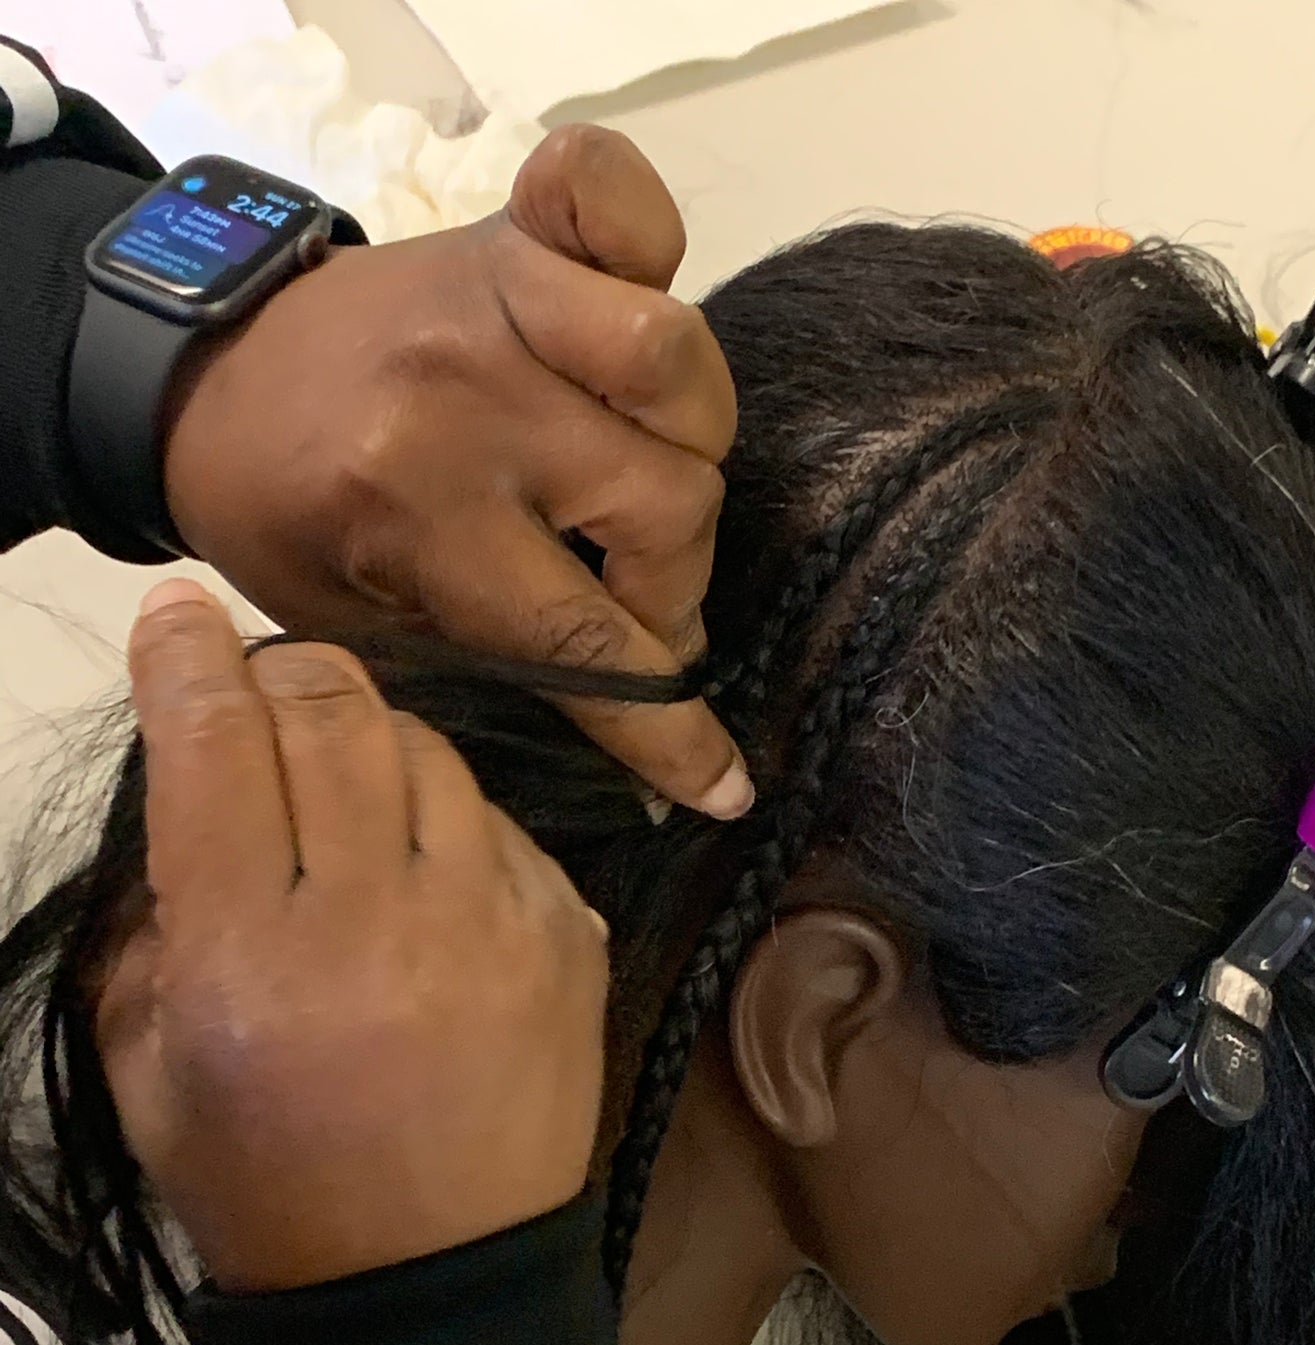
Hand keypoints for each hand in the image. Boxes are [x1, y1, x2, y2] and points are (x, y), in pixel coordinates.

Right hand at [95, 579, 607, 1292]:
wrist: (427, 1288)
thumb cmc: (269, 1184)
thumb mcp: (151, 1066)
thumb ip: (155, 921)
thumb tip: (190, 792)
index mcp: (248, 958)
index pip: (212, 748)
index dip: (186, 660)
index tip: (177, 618)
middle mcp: (375, 921)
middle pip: (333, 714)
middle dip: (283, 673)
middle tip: (262, 695)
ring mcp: (490, 926)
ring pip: (429, 749)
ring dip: (372, 741)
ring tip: (346, 794)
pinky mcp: (567, 941)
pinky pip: (503, 824)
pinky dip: (452, 823)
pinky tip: (428, 876)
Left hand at [163, 125, 750, 820]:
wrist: (201, 382)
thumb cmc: (288, 524)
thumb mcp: (374, 637)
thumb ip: (515, 679)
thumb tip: (675, 766)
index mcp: (419, 509)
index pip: (589, 639)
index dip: (664, 724)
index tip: (716, 781)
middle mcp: (471, 395)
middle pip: (670, 506)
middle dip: (667, 587)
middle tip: (629, 603)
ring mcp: (498, 297)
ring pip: (680, 373)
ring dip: (684, 448)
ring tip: (636, 487)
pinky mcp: (510, 231)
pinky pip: (617, 196)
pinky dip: (642, 231)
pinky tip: (632, 295)